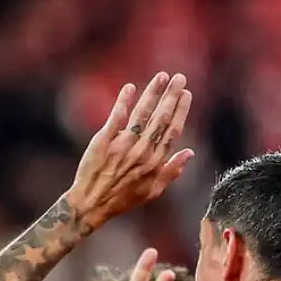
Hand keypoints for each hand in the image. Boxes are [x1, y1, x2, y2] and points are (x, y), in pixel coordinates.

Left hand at [66, 73, 194, 228]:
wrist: (91, 204)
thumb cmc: (123, 199)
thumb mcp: (153, 191)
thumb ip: (172, 171)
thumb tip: (189, 153)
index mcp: (155, 162)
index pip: (172, 131)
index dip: (180, 111)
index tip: (186, 94)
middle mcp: (142, 152)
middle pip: (160, 119)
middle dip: (171, 96)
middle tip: (179, 78)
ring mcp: (122, 146)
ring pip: (142, 114)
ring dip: (152, 93)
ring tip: (161, 77)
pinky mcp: (104, 142)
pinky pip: (116, 118)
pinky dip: (123, 102)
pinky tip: (130, 88)